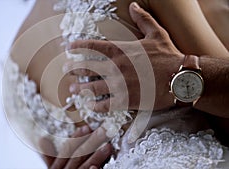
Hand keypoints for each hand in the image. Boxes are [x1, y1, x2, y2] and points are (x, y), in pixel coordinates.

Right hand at [39, 125, 111, 168]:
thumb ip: (48, 158)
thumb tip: (42, 139)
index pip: (66, 151)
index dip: (76, 139)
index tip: (86, 127)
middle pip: (76, 157)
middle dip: (90, 143)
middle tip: (103, 131)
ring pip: (82, 168)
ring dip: (96, 157)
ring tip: (108, 147)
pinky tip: (96, 168)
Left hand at [64, 2, 184, 111]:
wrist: (181, 77)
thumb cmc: (168, 56)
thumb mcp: (156, 33)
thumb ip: (143, 19)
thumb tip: (134, 5)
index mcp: (121, 50)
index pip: (93, 46)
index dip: (78, 46)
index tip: (68, 47)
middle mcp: (116, 67)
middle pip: (87, 67)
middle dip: (73, 68)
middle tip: (66, 70)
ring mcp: (119, 84)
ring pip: (92, 87)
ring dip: (80, 88)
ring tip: (73, 88)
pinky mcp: (125, 100)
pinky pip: (104, 104)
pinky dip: (95, 105)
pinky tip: (90, 105)